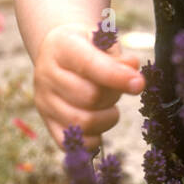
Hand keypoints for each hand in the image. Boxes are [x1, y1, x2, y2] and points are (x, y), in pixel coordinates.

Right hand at [33, 23, 144, 153]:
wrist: (57, 52)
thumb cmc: (86, 45)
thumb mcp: (102, 40)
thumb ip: (117, 56)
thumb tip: (132, 68)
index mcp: (62, 47)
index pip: (89, 65)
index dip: (117, 76)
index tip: (139, 83)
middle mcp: (47, 75)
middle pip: (89, 97)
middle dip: (114, 96)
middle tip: (117, 89)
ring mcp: (44, 101)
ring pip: (83, 122)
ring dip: (107, 118)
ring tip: (109, 105)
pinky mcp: (47, 122)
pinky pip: (73, 143)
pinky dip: (94, 138)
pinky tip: (100, 123)